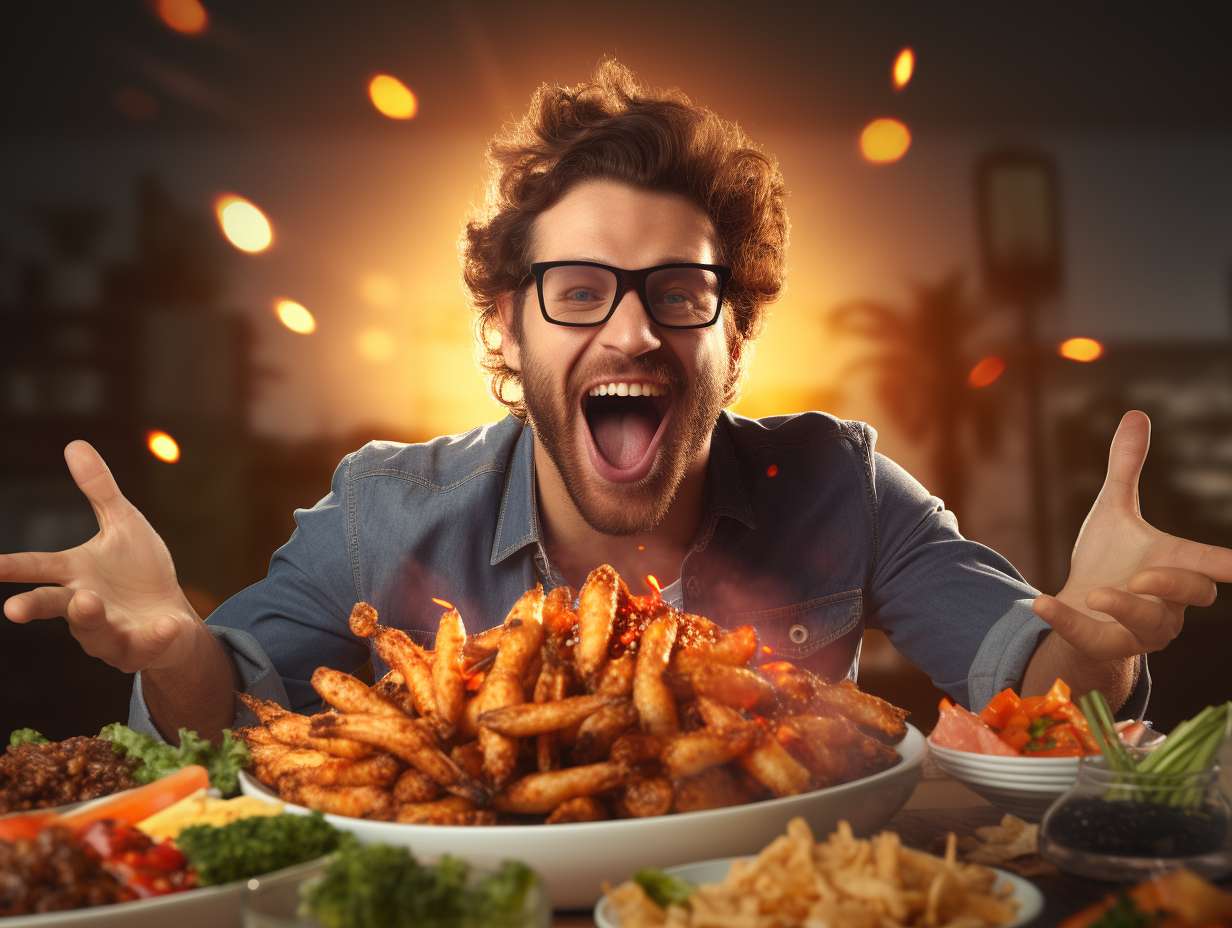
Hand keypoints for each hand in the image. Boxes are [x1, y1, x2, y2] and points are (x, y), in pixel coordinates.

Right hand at [1, 441, 199, 672]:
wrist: (171, 616)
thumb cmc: (139, 570)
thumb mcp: (124, 524)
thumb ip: (98, 490)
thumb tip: (74, 443)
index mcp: (76, 573)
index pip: (37, 568)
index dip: (9, 568)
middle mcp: (86, 605)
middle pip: (55, 605)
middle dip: (34, 606)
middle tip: (12, 609)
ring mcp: (111, 630)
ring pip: (93, 630)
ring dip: (87, 617)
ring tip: (87, 600)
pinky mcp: (142, 646)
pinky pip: (147, 643)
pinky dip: (155, 635)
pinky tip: (166, 624)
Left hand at [1033, 410, 1231, 660]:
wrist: (1079, 606)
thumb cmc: (1107, 558)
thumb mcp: (1113, 510)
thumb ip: (1125, 468)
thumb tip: (1136, 414)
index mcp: (1174, 563)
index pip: (1215, 562)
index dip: (1230, 563)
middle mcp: (1167, 601)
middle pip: (1193, 596)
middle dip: (1175, 586)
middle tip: (1145, 576)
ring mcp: (1140, 629)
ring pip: (1153, 626)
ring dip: (1127, 609)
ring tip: (1096, 594)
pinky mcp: (1105, 645)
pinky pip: (1093, 640)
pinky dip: (1068, 622)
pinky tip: (1040, 603)